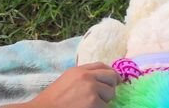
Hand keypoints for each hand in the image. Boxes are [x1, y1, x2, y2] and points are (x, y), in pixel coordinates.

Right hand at [3, 62, 121, 107]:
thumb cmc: (52, 100)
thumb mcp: (67, 81)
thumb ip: (82, 77)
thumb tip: (100, 80)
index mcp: (79, 70)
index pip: (101, 66)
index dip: (111, 73)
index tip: (116, 80)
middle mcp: (87, 76)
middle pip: (111, 76)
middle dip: (112, 86)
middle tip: (107, 95)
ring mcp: (91, 88)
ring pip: (110, 93)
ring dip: (105, 101)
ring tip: (92, 105)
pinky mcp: (94, 102)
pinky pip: (106, 106)